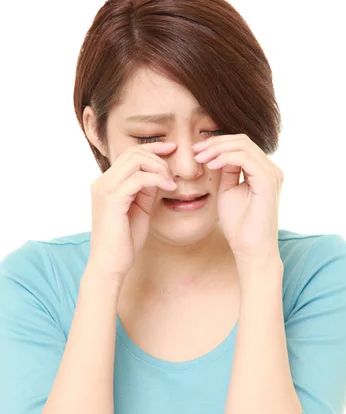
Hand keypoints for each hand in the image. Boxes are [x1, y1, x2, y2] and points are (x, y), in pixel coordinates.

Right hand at [89, 141, 177, 280]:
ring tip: (171, 183)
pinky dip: (157, 180)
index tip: (173, 149)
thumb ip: (146, 190)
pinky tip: (169, 189)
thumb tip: (160, 174)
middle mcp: (102, 182)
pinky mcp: (112, 200)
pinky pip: (138, 178)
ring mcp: (105, 189)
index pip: (129, 154)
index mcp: (107, 183)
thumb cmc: (125, 241)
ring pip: (136, 161)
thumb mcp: (140, 209)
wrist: (110, 265)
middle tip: (174, 172)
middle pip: (133, 153)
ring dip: (159, 168)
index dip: (153, 148)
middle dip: (158, 157)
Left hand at [193, 133, 283, 264]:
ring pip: (243, 145)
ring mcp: (271, 174)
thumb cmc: (239, 226)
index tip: (197, 151)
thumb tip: (216, 153)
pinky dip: (225, 158)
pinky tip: (211, 165)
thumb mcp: (228, 191)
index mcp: (263, 172)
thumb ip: (226, 172)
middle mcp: (271, 170)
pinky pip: (245, 158)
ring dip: (217, 149)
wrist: (250, 249)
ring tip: (200, 158)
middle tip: (196, 151)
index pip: (242, 145)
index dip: (218, 143)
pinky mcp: (268, 181)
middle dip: (215, 143)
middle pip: (242, 140)